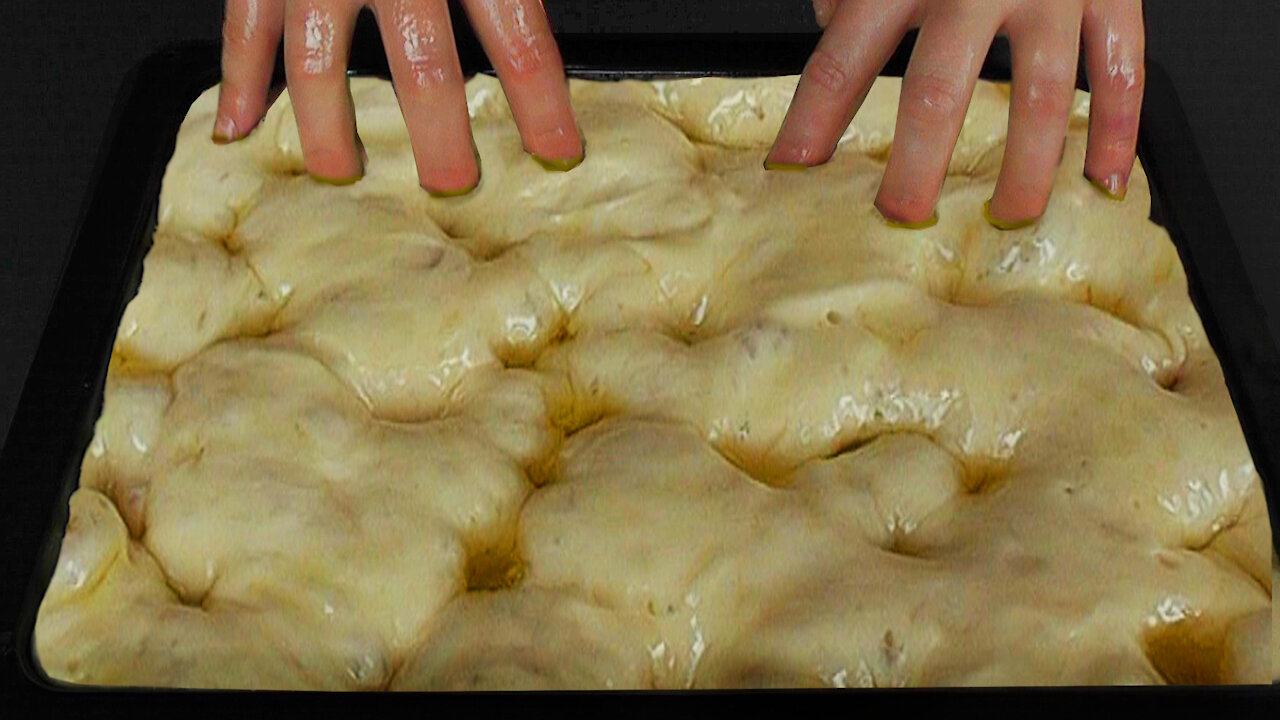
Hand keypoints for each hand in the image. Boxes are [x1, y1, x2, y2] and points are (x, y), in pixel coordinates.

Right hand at [213, 0, 583, 193]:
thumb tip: (554, 4)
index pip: (518, 38)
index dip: (541, 103)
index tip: (558, 149)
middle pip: (423, 68)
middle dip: (440, 138)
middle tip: (452, 183)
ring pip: (319, 62)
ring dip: (330, 129)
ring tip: (343, 171)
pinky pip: (243, 21)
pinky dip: (237, 77)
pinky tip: (238, 127)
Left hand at [769, 0, 1143, 227]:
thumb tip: (830, 29)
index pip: (845, 58)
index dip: (814, 118)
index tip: (793, 168)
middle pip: (939, 91)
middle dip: (917, 167)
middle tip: (901, 216)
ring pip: (1041, 96)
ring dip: (1026, 170)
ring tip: (1008, 217)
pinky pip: (1120, 70)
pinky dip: (1117, 132)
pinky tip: (1101, 181)